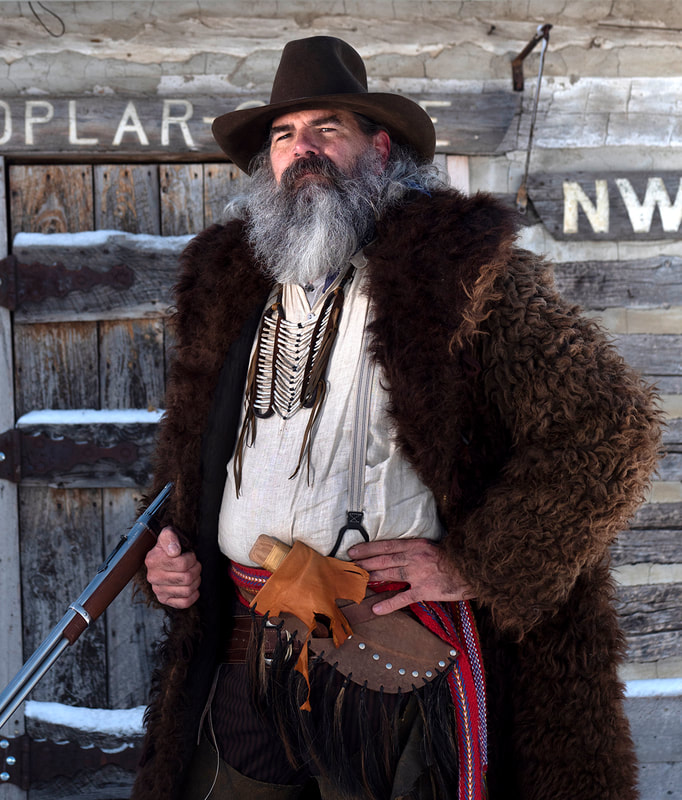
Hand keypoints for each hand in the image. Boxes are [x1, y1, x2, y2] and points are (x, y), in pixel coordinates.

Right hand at [145, 526, 200, 608]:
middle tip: (195, 565)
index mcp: (153, 560)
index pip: (182, 564)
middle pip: (187, 578)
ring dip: (196, 582)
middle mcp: (153, 577)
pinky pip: (183, 603)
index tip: (190, 555)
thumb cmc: (168, 545)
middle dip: (196, 570)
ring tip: (194, 574)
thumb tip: (174, 551)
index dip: (192, 559)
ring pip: (187, 590)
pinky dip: (193, 596)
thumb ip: (170, 537)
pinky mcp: (163, 599)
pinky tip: (193, 588)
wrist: (162, 556)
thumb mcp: (168, 534)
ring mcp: (158, 589)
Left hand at [348, 538, 473, 614]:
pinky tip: (376, 608)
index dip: (368, 548)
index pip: (387, 545)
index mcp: (416, 545)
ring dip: (372, 577)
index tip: (353, 551)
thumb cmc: (453, 558)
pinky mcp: (425, 590)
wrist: (473, 569)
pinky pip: (404, 598)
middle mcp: (415, 557)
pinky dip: (389, 603)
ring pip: (390, 574)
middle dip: (365, 562)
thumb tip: (396, 554)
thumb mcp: (432, 547)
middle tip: (348, 566)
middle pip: (384, 559)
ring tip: (357, 581)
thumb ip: (415, 550)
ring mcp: (419, 574)